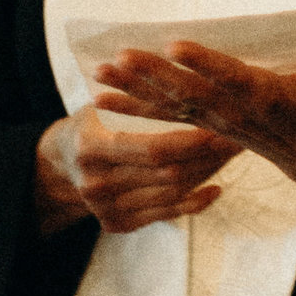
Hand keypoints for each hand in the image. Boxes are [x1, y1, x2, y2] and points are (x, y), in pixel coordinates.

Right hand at [34, 102, 234, 236]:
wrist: (57, 167)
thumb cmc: (90, 123)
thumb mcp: (101, 105)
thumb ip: (131, 97)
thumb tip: (177, 70)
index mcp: (90, 148)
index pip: (152, 148)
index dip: (190, 139)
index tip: (221, 125)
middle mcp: (95, 184)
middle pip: (166, 173)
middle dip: (207, 155)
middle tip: (239, 137)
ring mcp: (105, 209)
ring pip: (170, 193)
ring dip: (207, 174)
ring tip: (232, 154)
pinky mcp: (116, 224)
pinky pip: (164, 215)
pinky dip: (193, 202)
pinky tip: (216, 187)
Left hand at [91, 44, 295, 194]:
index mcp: (264, 98)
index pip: (231, 79)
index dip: (204, 64)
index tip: (175, 45)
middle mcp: (232, 112)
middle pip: (188, 93)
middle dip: (153, 76)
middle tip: (121, 57)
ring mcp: (213, 121)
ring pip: (169, 105)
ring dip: (133, 91)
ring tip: (100, 74)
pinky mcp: (203, 125)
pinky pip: (163, 117)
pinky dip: (132, 108)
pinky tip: (101, 99)